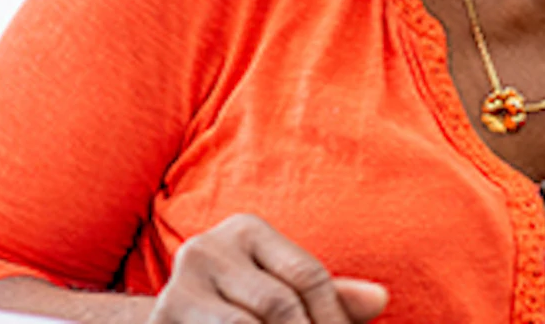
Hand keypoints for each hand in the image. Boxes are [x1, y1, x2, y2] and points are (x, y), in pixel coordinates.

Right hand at [149, 214, 388, 323]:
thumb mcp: (283, 294)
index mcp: (246, 230)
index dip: (335, 318)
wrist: (173, 322)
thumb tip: (380, 298)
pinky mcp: (164, 316)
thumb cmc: (242, 310)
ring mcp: (180, 285)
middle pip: (280, 304)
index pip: (308, 274)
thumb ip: (330, 297)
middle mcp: (208, 247)